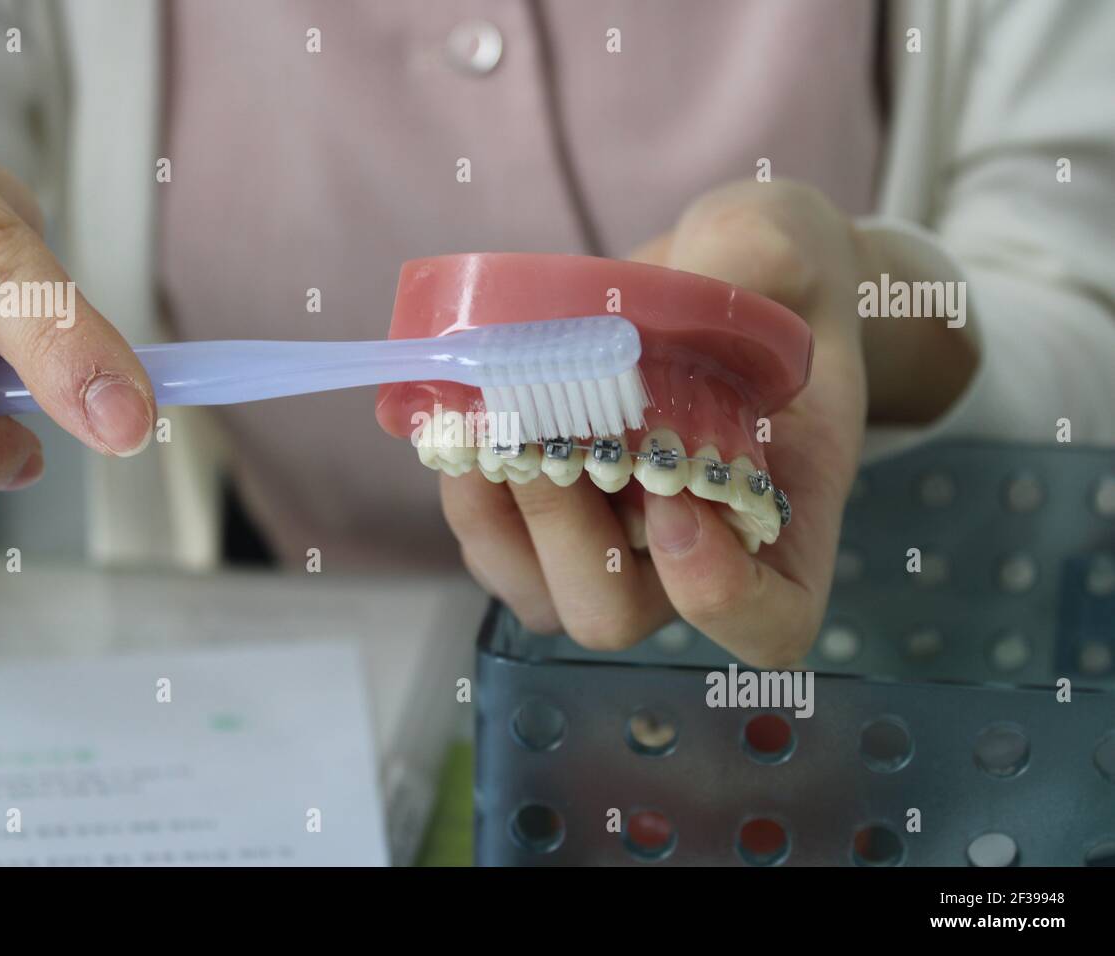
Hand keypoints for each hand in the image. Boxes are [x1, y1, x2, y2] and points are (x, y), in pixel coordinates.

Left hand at [441, 180, 871, 666]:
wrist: (721, 275)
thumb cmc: (775, 274)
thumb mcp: (783, 245)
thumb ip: (761, 263)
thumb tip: (709, 277)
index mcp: (786, 515)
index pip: (770, 623)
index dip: (721, 597)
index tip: (678, 500)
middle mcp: (694, 555)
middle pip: (615, 614)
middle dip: (567, 533)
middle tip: (550, 426)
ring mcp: (615, 545)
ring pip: (541, 594)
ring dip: (501, 516)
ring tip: (488, 418)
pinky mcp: (549, 517)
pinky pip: (495, 546)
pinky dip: (470, 493)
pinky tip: (465, 416)